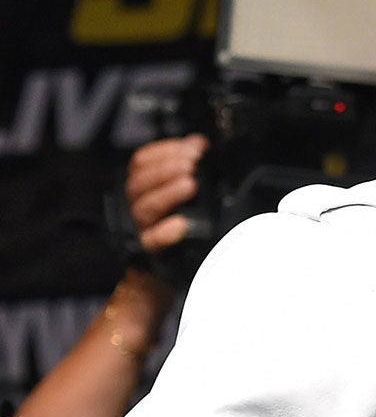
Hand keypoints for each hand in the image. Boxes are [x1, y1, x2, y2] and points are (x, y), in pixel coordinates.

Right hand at [126, 134, 207, 253]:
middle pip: (140, 182)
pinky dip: (165, 233)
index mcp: (142, 188)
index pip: (141, 162)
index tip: (193, 148)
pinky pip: (151, 242)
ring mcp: (139, 230)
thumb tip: (198, 143)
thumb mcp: (179, 193)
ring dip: (167, 194)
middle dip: (166, 169)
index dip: (165, 151)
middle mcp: (135, 206)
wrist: (164, 273)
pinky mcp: (147, 255)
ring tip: (189, 184)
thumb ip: (185, 167)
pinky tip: (180, 224)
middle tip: (191, 164)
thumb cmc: (172, 229)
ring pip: (144, 208)